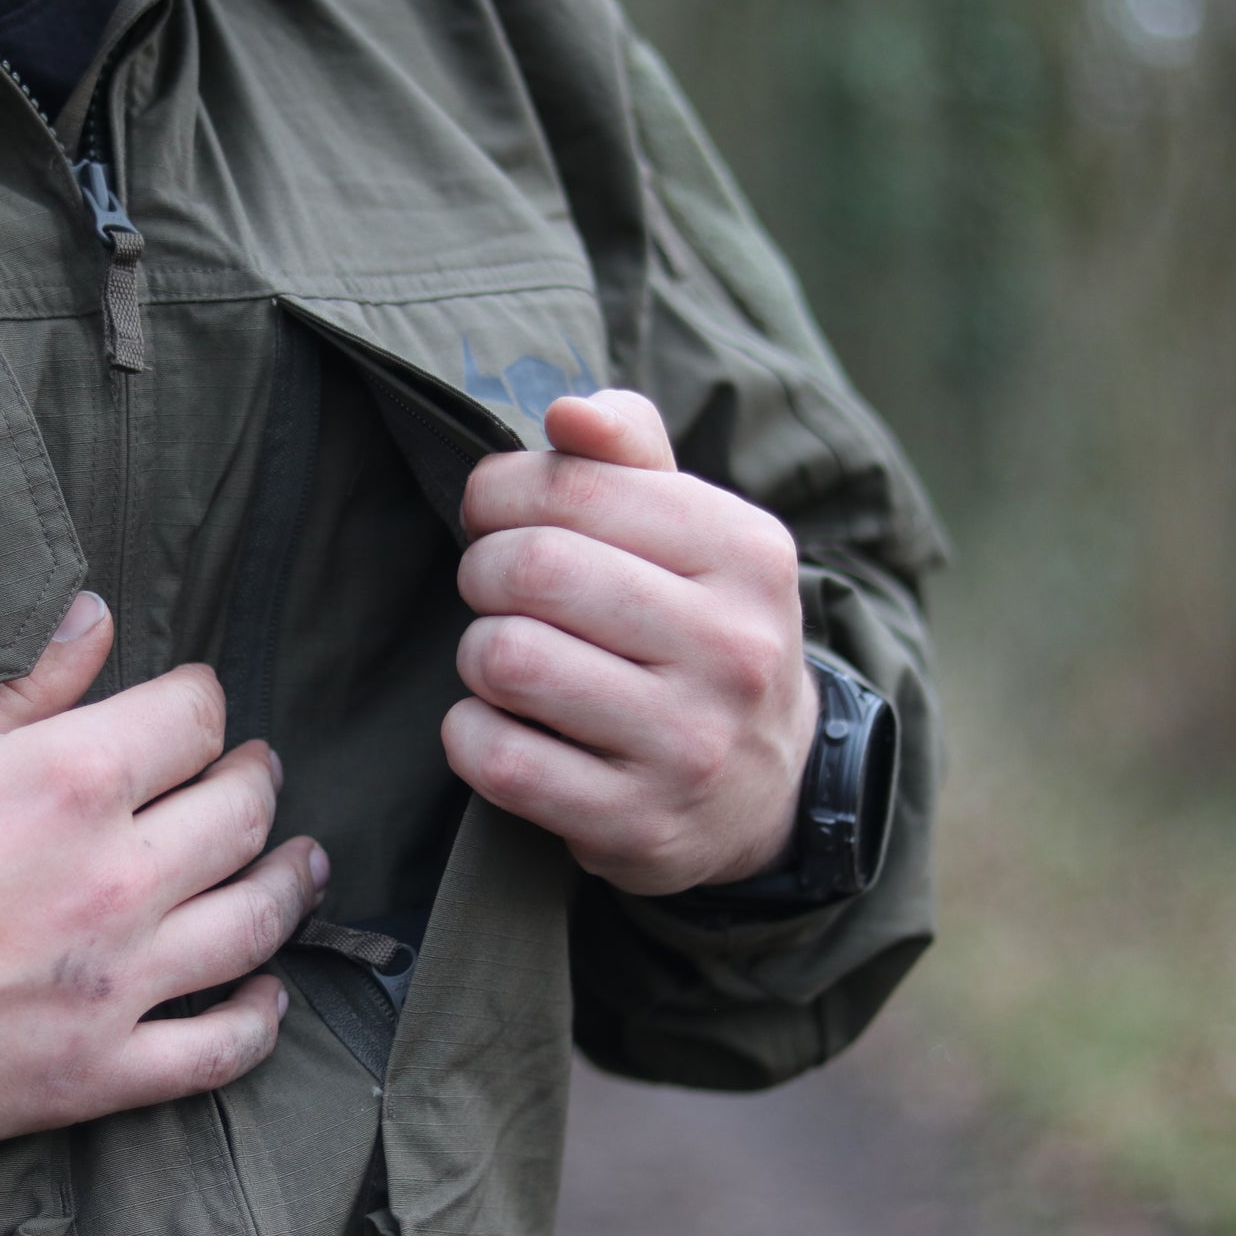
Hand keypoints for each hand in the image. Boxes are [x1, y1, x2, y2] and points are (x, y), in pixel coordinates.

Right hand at [0, 593, 328, 1153]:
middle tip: (259, 775)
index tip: (201, 708)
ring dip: (291, 884)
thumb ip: (22, 682)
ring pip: (254, 920)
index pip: (194, 719)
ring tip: (305, 864)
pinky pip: (217, 1050)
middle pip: (242, 813)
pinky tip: (273, 994)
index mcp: (71, 781)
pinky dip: (259, 1021)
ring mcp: (115, 981)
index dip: (204, 703)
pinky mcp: (97, 1071)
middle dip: (258, 782)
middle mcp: (116, 877)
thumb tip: (98, 616)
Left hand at [444, 390, 818, 894]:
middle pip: (532, 568)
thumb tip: (565, 411)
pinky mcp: (637, 824)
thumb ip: (630, 453)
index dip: (500, 492)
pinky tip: (501, 726)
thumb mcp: (695, 533)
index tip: (494, 515)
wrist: (765, 789)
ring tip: (505, 659)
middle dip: (482, 570)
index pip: (575, 485)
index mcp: (747, 554)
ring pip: (507, 659)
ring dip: (478, 654)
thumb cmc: (702, 633)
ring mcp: (690, 746)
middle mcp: (733, 649)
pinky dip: (470, 734)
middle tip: (494, 590)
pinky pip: (497, 758)